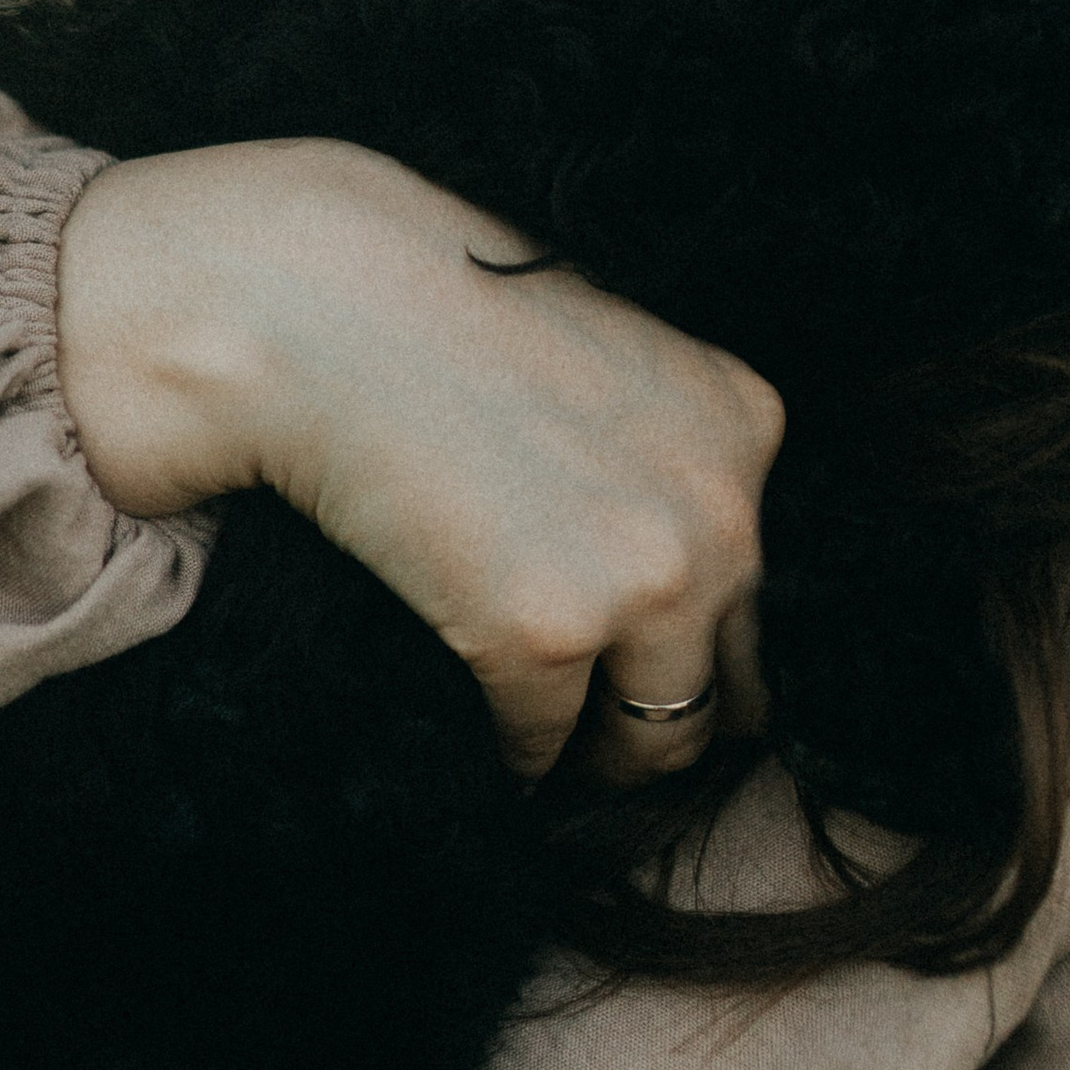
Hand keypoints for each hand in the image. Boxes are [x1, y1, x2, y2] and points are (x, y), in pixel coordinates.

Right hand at [59, 141, 777, 780]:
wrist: (314, 307)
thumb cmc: (433, 316)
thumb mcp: (606, 364)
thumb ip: (660, 463)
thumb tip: (659, 584)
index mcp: (744, 428)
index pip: (755, 589)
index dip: (699, 646)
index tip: (644, 676)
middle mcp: (723, 514)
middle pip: (728, 681)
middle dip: (662, 721)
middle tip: (604, 746)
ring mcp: (643, 580)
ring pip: (656, 739)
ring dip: (600, 761)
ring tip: (555, 761)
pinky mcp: (542, 636)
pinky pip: (542, 743)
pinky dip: (515, 757)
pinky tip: (485, 744)